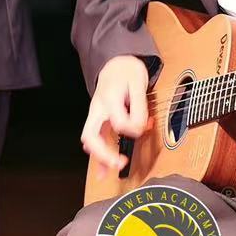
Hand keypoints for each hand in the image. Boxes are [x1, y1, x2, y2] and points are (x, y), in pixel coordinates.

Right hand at [81, 55, 150, 172]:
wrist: (116, 61)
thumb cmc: (127, 70)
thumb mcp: (138, 82)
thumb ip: (140, 106)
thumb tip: (142, 126)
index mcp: (108, 98)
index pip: (119, 122)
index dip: (134, 128)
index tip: (145, 126)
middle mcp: (98, 108)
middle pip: (91, 135)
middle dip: (103, 153)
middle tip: (118, 163)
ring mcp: (96, 115)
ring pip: (90, 140)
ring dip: (99, 158)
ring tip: (106, 174)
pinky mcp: (99, 119)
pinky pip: (95, 140)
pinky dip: (97, 157)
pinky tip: (101, 172)